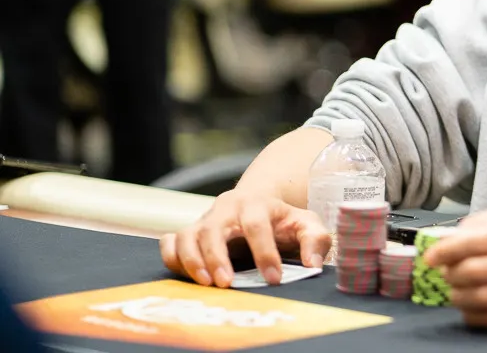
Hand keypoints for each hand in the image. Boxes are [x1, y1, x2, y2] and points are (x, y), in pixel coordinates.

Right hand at [159, 190, 329, 288]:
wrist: (259, 206)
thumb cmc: (284, 221)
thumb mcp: (307, 224)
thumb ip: (316, 240)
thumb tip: (313, 263)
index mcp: (257, 203)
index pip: (257, 225)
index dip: (264, 252)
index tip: (274, 278)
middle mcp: (226, 207)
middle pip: (214, 228)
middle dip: (218, 257)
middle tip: (227, 284)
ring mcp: (205, 219)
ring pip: (188, 235)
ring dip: (192, 260)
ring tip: (206, 284)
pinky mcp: (190, 231)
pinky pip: (171, 242)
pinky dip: (172, 257)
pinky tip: (185, 273)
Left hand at [423, 203, 486, 329]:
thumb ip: (486, 221)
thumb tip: (451, 238)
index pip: (476, 243)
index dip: (446, 250)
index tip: (431, 255)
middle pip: (472, 273)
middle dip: (450, 272)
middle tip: (446, 270)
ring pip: (477, 299)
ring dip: (457, 294)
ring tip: (457, 286)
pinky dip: (471, 312)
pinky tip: (472, 301)